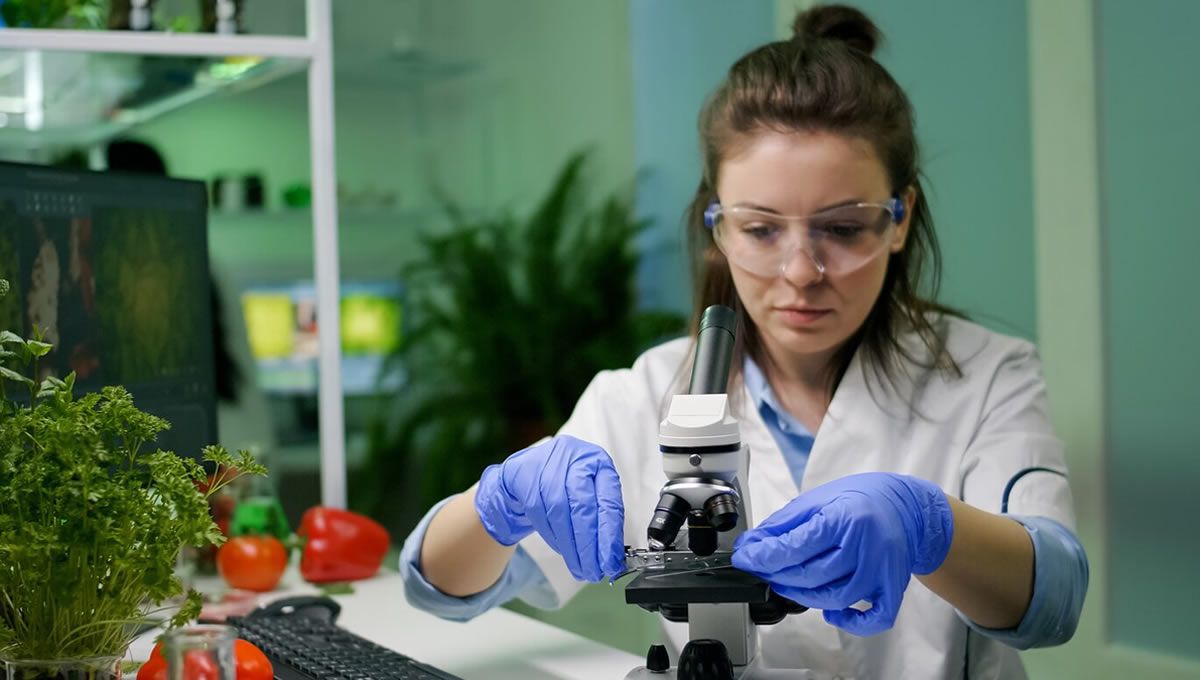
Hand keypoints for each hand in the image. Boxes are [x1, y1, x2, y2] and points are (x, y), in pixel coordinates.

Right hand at [475, 435, 624, 581]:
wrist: (528, 470)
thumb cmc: (565, 483)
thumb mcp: (590, 491)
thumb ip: (602, 517)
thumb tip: (610, 555)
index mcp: (597, 461)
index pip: (607, 499)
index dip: (609, 534)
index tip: (610, 561)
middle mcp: (573, 458)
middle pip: (582, 506)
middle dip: (588, 545)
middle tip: (594, 570)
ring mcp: (546, 465)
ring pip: (559, 514)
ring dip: (570, 547)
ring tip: (580, 568)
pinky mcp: (524, 477)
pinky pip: (540, 515)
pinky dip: (553, 538)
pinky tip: (563, 549)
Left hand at [732, 472, 952, 635]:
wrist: (906, 507)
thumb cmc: (861, 500)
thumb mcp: (817, 500)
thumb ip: (783, 524)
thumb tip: (752, 544)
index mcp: (845, 518)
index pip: (795, 546)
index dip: (763, 556)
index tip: (745, 558)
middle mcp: (865, 546)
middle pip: (812, 574)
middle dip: (777, 575)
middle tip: (761, 570)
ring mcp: (881, 571)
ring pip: (835, 597)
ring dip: (802, 596)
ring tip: (785, 584)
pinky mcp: (893, 588)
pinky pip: (874, 617)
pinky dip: (850, 622)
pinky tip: (830, 612)